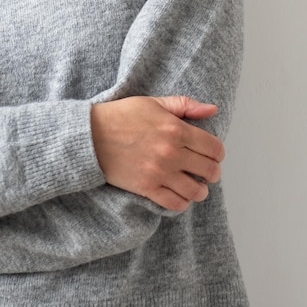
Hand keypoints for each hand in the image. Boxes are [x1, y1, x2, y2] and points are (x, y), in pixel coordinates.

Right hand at [90, 96, 223, 211]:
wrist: (89, 136)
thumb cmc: (120, 116)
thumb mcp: (153, 103)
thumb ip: (184, 105)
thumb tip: (212, 110)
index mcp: (176, 129)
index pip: (214, 148)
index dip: (217, 153)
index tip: (211, 155)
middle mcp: (172, 153)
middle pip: (209, 171)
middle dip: (212, 172)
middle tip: (205, 172)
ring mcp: (159, 172)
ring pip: (196, 191)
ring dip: (200, 190)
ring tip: (194, 186)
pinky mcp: (146, 187)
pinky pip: (175, 203)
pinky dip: (182, 202)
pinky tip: (179, 196)